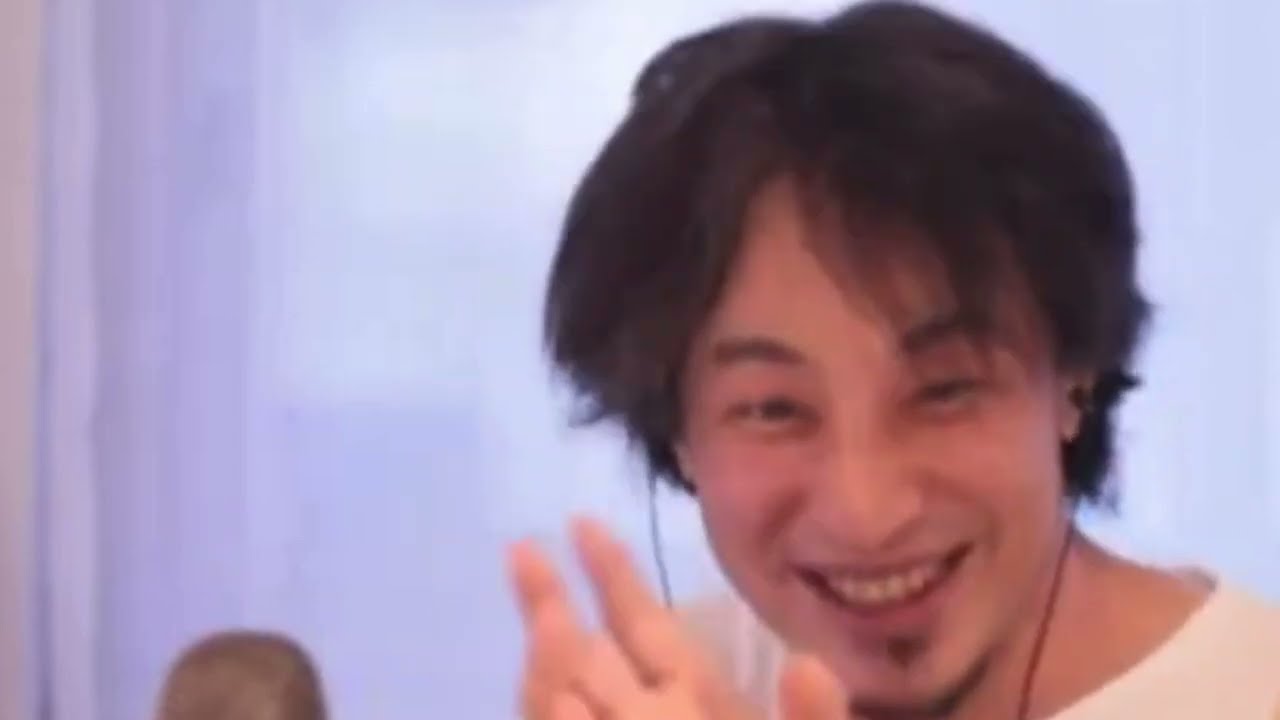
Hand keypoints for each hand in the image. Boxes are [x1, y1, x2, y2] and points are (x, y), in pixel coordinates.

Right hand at [508, 517, 847, 718]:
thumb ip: (811, 719)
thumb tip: (806, 661)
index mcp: (698, 699)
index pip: (644, 624)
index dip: (613, 574)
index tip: (581, 523)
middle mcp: (653, 719)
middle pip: (590, 654)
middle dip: (552, 605)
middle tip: (521, 549)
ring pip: (565, 703)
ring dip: (547, 667)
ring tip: (537, 616)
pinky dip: (555, 719)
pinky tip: (559, 708)